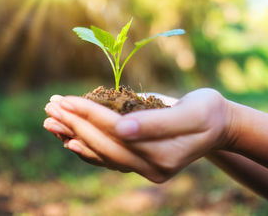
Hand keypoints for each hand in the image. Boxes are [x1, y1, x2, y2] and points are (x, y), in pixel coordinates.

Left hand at [44, 88, 232, 182]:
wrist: (218, 127)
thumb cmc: (208, 112)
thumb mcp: (193, 112)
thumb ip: (157, 123)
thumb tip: (121, 129)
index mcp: (162, 155)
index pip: (116, 132)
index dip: (89, 114)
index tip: (65, 100)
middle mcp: (150, 167)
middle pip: (102, 145)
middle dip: (74, 124)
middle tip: (49, 108)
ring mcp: (143, 168)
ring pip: (100, 154)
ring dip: (72, 135)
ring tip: (49, 121)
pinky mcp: (138, 162)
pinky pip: (106, 156)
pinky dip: (85, 145)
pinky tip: (67, 136)